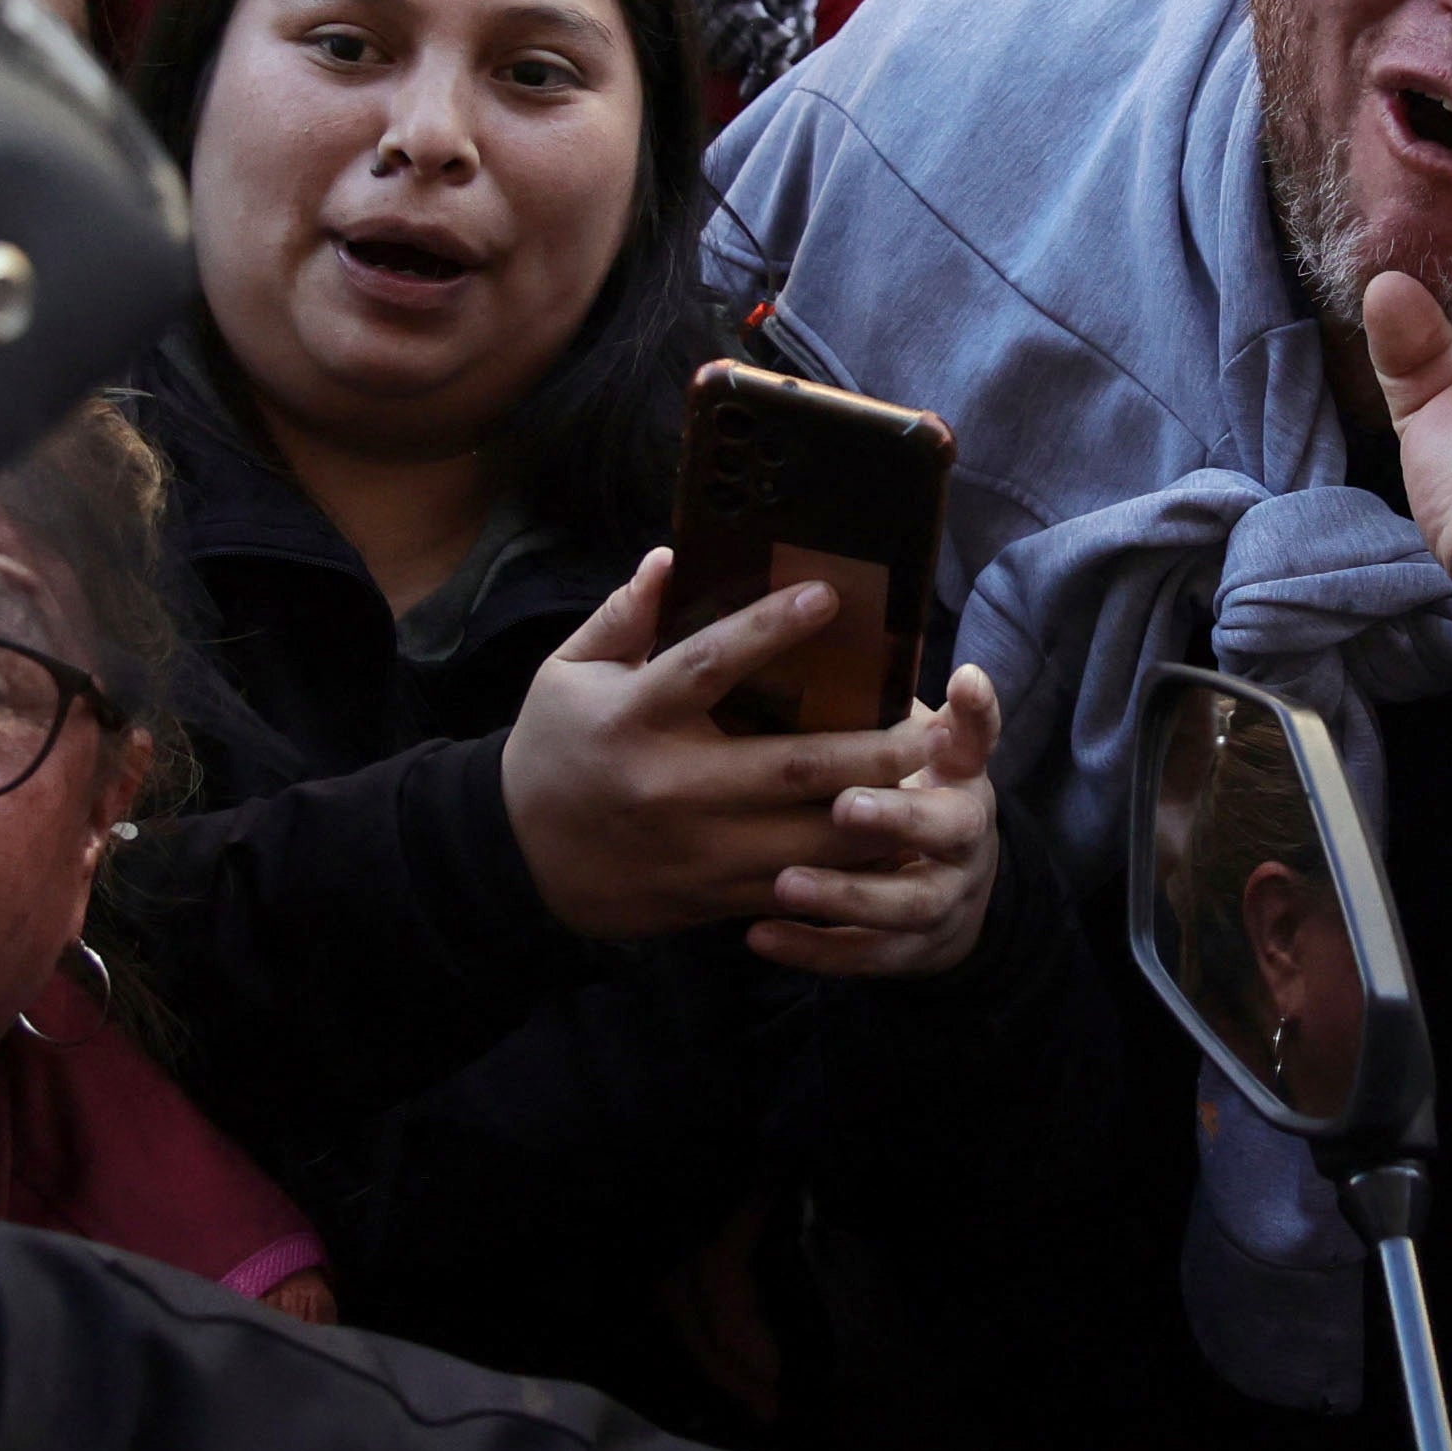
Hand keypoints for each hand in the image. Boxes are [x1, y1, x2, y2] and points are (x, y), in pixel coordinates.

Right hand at [501, 550, 973, 940]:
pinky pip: (792, 884)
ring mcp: (695, 848)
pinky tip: (897, 844)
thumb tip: (671, 556)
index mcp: (634, 717)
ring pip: (805, 838)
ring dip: (877, 813)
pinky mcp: (710, 894)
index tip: (829, 595)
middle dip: (870, 749)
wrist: (516, 860)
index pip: (709, 664)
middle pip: (789, 766)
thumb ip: (620, 618)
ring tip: (935, 784)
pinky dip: (848, 869)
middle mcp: (670, 784)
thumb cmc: (550, 752)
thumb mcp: (564, 674)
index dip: (769, 629)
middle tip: (931, 724)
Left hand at [753, 660, 1002, 981]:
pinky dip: (813, 948)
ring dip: (845, 894)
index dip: (975, 714)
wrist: (950, 891)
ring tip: (785, 883)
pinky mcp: (910, 952)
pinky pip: (864, 957)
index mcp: (961, 774)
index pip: (979, 736)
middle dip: (897, 818)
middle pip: (947, 828)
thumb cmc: (903, 789)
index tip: (962, 679)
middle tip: (844, 805)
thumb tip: (823, 602)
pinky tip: (759, 935)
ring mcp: (944, 899)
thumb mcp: (906, 740)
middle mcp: (964, 836)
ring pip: (905, 906)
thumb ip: (879, 697)